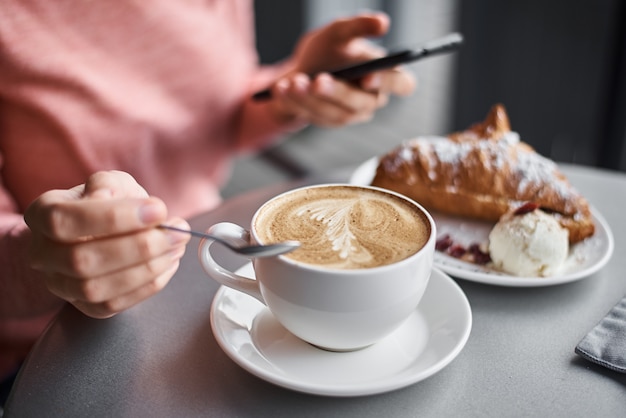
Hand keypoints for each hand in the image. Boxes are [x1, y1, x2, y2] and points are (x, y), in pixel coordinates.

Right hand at [24, 171, 190, 318]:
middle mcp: (42, 254)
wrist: (101, 231)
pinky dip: (148, 286)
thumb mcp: (110, 182)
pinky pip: (113, 305)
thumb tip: (112, 198)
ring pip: (96, 288)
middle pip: (81, 260)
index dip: (113, 218)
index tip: (158, 210)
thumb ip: (109, 185)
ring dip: (146, 269)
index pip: (65, 220)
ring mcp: (61, 284)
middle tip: (177, 232)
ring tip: (176, 247)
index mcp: (43, 214)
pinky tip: (168, 264)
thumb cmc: (107, 203)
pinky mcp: (86, 306)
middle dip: (138, 247)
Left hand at [268, 12, 415, 126]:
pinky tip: (282, 89)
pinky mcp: (328, 121)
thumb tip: (382, 23)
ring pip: (334, 113)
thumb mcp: (340, 32)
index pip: (403, 85)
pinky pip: (313, 116)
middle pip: (361, 103)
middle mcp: (371, 100)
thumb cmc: (329, 49)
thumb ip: (359, 25)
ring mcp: (350, 115)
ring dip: (311, 98)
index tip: (369, 76)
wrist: (302, 68)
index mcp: (385, 76)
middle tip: (318, 80)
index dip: (389, 83)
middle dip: (338, 92)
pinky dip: (296, 101)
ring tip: (294, 81)